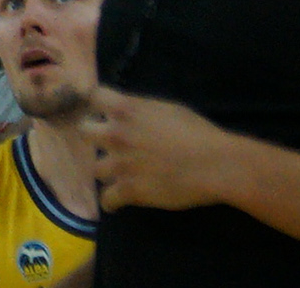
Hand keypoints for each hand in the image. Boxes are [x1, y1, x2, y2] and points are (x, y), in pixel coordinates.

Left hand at [84, 87, 243, 209]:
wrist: (214, 164)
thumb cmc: (198, 133)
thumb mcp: (167, 109)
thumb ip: (141, 111)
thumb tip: (130, 114)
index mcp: (126, 109)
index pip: (94, 97)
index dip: (96, 105)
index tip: (99, 112)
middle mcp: (116, 134)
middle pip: (84, 132)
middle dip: (94, 137)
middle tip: (107, 144)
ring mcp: (120, 164)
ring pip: (95, 169)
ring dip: (107, 171)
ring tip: (119, 174)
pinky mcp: (129, 191)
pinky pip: (106, 199)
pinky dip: (111, 202)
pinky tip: (116, 201)